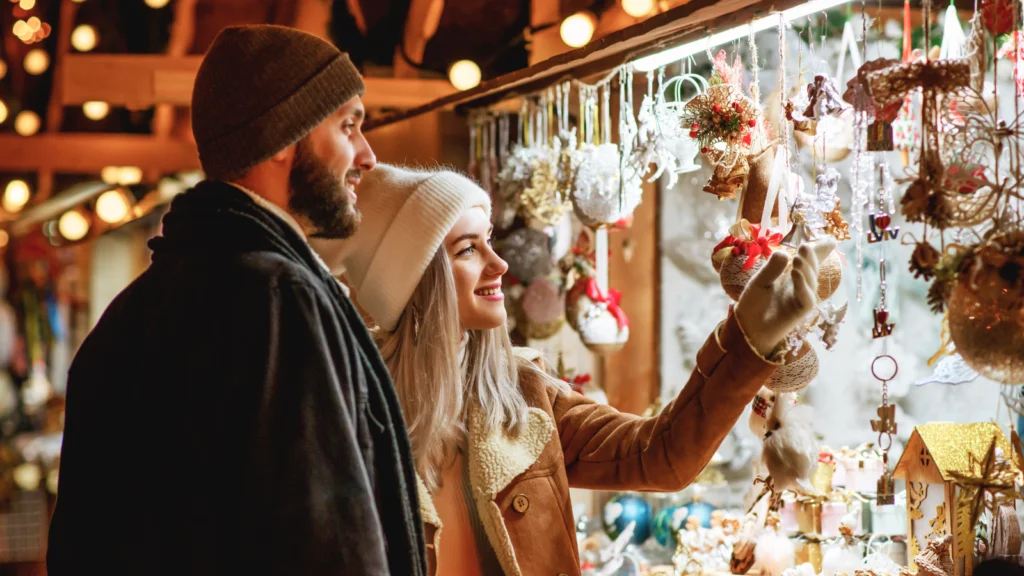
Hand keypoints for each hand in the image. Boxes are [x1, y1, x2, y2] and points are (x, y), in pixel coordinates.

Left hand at [734, 237, 836, 356]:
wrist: (747, 328)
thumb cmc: (754, 304)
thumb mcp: (760, 281)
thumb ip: (771, 268)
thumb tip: (783, 252)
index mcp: (793, 277)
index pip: (809, 262)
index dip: (820, 251)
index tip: (830, 240)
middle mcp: (801, 286)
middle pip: (812, 270)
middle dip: (812, 257)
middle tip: (805, 245)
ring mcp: (802, 299)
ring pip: (811, 282)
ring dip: (806, 269)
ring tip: (797, 258)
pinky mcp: (800, 312)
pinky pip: (807, 298)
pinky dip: (802, 286)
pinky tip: (795, 274)